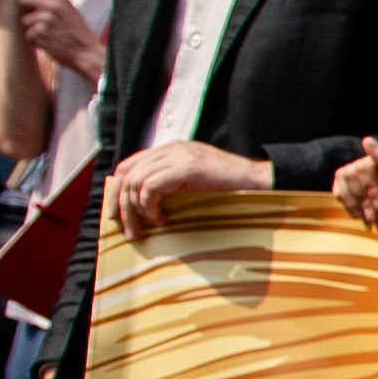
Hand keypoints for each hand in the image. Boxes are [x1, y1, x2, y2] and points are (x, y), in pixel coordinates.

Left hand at [12, 0, 101, 82]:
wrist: (88, 54)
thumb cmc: (79, 34)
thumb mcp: (70, 11)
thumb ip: (55, 2)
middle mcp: (52, 6)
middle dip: (25, 8)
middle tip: (35, 18)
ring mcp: (46, 19)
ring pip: (25, 20)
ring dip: (33, 29)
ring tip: (49, 35)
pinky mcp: (41, 33)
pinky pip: (28, 36)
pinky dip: (36, 41)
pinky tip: (49, 43)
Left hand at [107, 140, 272, 235]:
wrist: (261, 181)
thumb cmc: (232, 188)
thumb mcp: (196, 182)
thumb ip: (172, 182)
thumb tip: (145, 203)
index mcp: (171, 150)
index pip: (128, 165)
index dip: (117, 190)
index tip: (116, 215)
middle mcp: (171, 148)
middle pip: (127, 173)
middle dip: (121, 204)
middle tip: (128, 229)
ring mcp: (179, 156)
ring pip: (136, 182)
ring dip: (136, 210)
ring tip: (148, 227)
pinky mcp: (187, 168)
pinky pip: (151, 187)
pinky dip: (150, 206)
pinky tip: (162, 219)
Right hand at [330, 138, 377, 227]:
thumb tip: (366, 140)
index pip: (368, 166)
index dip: (372, 189)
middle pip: (354, 171)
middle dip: (364, 199)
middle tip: (375, 217)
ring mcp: (365, 169)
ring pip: (343, 177)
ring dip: (355, 202)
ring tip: (370, 219)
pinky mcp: (355, 184)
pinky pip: (339, 188)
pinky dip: (348, 204)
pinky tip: (360, 216)